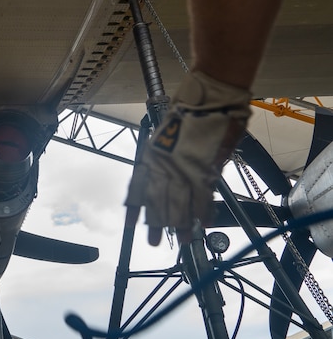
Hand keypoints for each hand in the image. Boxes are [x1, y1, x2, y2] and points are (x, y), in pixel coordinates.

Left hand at [124, 72, 250, 245]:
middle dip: (157, 223)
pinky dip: (203, 212)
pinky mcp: (205, 169)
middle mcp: (164, 165)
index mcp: (152, 156)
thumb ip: (172, 158)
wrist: (209, 97)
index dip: (135, 207)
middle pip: (158, 201)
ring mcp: (184, 169)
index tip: (130, 224)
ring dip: (179, 224)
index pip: (138, 187)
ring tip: (180, 241)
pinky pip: (202, 197)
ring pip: (178, 203)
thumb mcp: (172, 135)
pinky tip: (202, 225)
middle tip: (154, 242)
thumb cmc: (191, 111)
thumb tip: (177, 177)